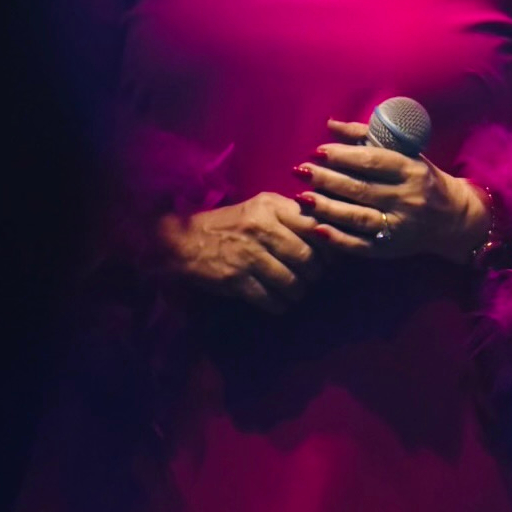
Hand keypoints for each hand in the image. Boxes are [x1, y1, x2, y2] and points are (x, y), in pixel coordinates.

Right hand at [158, 192, 326, 314]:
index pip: (314, 226)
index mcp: (271, 206)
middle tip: (311, 278)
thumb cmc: (230, 224)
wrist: (183, 241)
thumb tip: (328, 236)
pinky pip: (271, 300)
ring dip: (298, 292)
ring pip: (292, 282)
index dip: (327, 247)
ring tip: (295, 291)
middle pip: (307, 258)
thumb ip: (292, 215)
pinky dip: (280, 305)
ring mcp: (247, 253)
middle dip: (315, 275)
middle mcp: (261, 227)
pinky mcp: (235, 279)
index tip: (328, 258)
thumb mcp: (260, 208)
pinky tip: (278, 301)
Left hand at [295, 118, 491, 262]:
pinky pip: (360, 245)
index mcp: (411, 169)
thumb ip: (365, 136)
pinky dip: (336, 238)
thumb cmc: (420, 177)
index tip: (318, 152)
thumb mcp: (403, 152)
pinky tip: (315, 228)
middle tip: (301, 171)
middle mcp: (406, 198)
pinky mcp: (391, 249)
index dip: (342, 156)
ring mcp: (399, 226)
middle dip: (326, 179)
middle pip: (360, 188)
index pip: (372, 161)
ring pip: (358, 217)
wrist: (452, 218)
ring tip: (302, 197)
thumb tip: (330, 125)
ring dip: (326, 207)